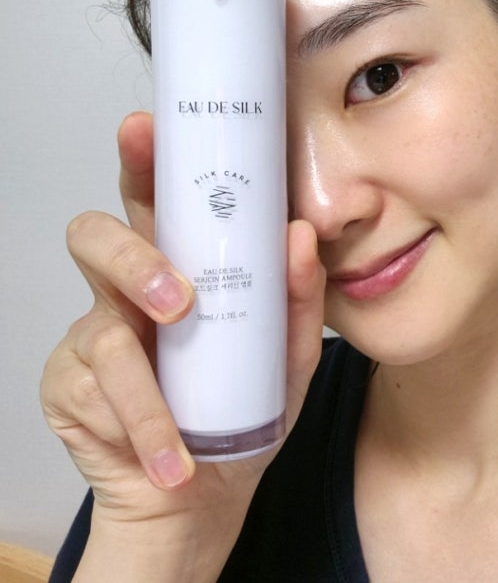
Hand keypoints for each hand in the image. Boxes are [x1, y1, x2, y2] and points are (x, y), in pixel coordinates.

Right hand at [41, 112, 324, 578]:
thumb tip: (300, 236)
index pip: (155, 198)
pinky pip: (98, 393)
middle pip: (97, 235)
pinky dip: (145, 426)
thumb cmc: (239, 408)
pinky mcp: (69, 387)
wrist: (203, 496)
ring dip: (145, 371)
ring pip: (98, 323)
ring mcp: (94, 335)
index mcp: (177, 261)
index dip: (142, 160)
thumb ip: (298, 301)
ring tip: (178, 416)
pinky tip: (172, 459)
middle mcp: (127, 288)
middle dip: (129, 251)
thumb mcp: (286, 357)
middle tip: (177, 296)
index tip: (144, 128)